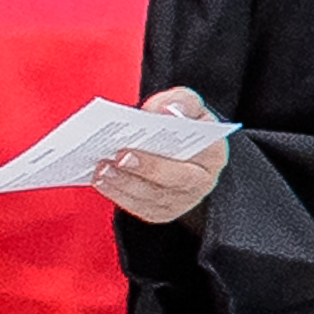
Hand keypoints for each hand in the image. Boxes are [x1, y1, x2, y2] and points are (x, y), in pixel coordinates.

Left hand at [88, 84, 228, 228]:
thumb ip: (181, 102)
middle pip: (175, 181)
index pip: (201, 154)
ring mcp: (180, 201)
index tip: (143, 140)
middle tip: (119, 156)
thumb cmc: (183, 127)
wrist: (177, 152)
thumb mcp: (189, 107)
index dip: (178, 147)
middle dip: (146, 168)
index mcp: (213, 154)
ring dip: (124, 183)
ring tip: (102, 167)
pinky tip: (101, 179)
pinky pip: (137, 207)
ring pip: (151, 197)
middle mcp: (201, 183)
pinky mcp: (159, 212)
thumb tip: (167, 109)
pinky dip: (116, 193)